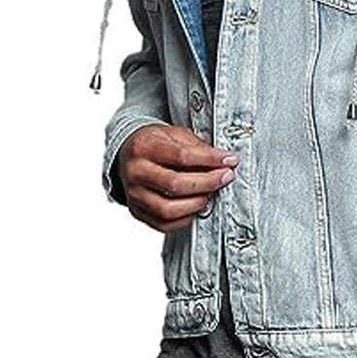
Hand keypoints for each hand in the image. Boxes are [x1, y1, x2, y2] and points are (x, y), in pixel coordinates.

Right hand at [117, 124, 238, 231]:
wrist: (128, 154)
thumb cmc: (154, 143)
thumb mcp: (173, 134)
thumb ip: (196, 146)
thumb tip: (222, 160)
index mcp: (143, 147)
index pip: (181, 156)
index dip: (209, 159)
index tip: (229, 160)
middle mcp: (135, 172)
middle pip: (175, 184)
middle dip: (208, 182)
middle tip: (225, 176)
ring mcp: (134, 195)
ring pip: (168, 209)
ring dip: (198, 202)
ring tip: (211, 192)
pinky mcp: (137, 212)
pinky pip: (164, 223)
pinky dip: (186, 218)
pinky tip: (197, 205)